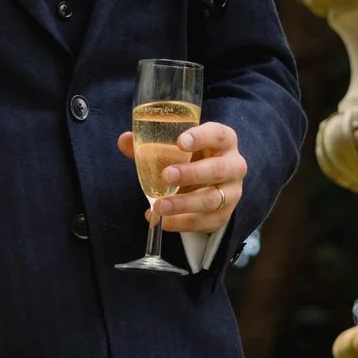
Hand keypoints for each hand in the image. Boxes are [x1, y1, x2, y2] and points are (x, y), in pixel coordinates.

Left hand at [118, 117, 244, 236]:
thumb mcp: (175, 150)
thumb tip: (124, 140)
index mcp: (224, 141)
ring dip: (184, 204)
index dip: (201, 137)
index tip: (180, 141)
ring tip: (159, 206)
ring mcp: (231, 192)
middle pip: (218, 169)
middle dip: (192, 173)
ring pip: (211, 199)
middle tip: (166, 176)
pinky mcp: (224, 215)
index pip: (218, 135)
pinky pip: (204, 221)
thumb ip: (151, 145)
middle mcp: (234, 165)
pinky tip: (162, 221)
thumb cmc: (191, 160)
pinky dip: (181, 223)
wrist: (207, 186)